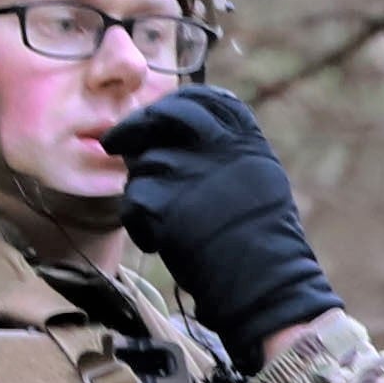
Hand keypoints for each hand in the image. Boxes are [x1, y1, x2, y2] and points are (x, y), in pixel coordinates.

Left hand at [101, 85, 337, 361]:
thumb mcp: (260, 178)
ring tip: (161, 219)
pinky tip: (157, 240)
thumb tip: (181, 131)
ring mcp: (189, 173)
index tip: (155, 114)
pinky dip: (139, 223)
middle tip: (117, 142)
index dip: (172, 105)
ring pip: (142, 165)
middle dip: (135, 127)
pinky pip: (133, 201)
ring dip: (142, 188)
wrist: (266, 282)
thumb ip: (227, 150)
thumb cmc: (265, 240)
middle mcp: (217, 147)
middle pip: (161, 119)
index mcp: (245, 139)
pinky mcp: (166, 204)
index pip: (202, 100)